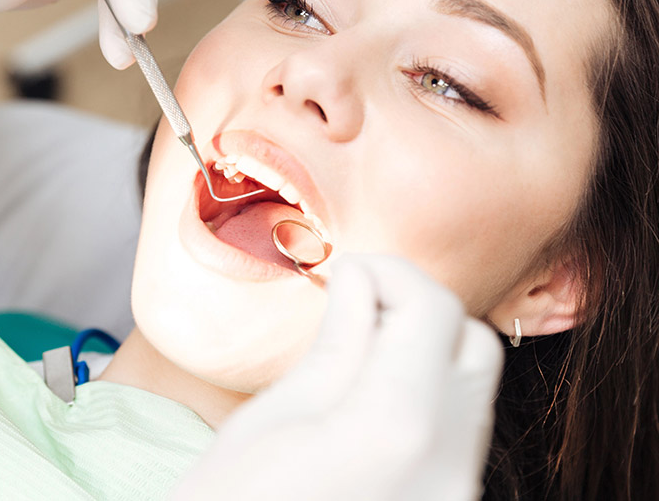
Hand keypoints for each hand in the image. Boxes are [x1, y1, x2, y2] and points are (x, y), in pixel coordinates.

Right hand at [172, 255, 503, 500]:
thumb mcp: (274, 416)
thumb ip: (338, 344)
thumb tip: (360, 280)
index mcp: (395, 428)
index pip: (435, 311)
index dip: (392, 273)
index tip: (346, 270)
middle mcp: (448, 467)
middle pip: (472, 348)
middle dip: (420, 310)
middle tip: (355, 303)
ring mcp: (455, 497)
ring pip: (471, 394)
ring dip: (424, 356)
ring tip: (355, 352)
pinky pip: (457, 439)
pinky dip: (424, 402)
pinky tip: (366, 402)